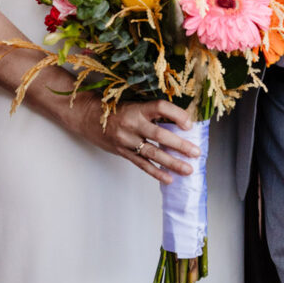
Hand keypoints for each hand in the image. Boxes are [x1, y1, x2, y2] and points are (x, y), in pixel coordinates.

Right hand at [66, 97, 199, 183]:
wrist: (87, 116)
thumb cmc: (116, 108)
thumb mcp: (134, 103)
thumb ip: (153, 112)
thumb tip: (180, 120)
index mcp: (137, 108)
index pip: (160, 108)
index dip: (177, 115)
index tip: (189, 124)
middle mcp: (131, 125)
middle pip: (159, 135)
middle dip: (179, 145)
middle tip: (196, 152)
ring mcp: (126, 140)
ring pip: (152, 153)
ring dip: (172, 163)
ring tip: (187, 169)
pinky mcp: (122, 152)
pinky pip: (141, 164)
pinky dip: (156, 172)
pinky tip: (169, 178)